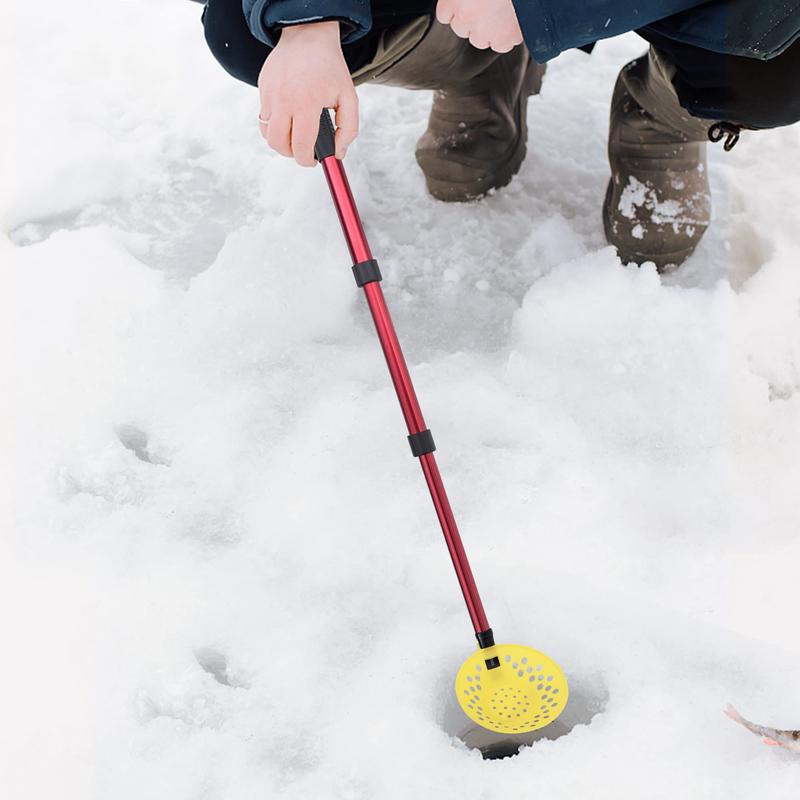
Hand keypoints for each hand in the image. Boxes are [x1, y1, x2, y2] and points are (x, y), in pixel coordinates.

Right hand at [257, 21, 357, 165]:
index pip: (300, 146)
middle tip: (302, 149)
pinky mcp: (262, 87)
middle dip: (291, 153)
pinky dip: (275, 123)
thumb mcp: (348, 97)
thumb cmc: (329, 67)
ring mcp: (269, 93)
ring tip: (294, 135)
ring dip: (280, 141)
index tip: (313, 160)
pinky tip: (288, 117)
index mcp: (306, 103)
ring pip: (266, 133)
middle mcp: (283, 99)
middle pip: (277, 144)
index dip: (307, 160)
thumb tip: (338, 153)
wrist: (308, 35)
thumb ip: (348, 128)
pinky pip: (264, 116)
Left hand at [436, 0, 522, 52]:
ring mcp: (483, 31)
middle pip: (461, 29)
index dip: (456, 10)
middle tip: (488, 4)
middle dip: (472, 20)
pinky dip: (507, 36)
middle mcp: (465, 16)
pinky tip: (513, 19)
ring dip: (488, 30)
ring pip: (480, 39)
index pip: (445, 15)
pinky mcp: (502, 39)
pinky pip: (501, 45)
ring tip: (502, 10)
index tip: (466, 5)